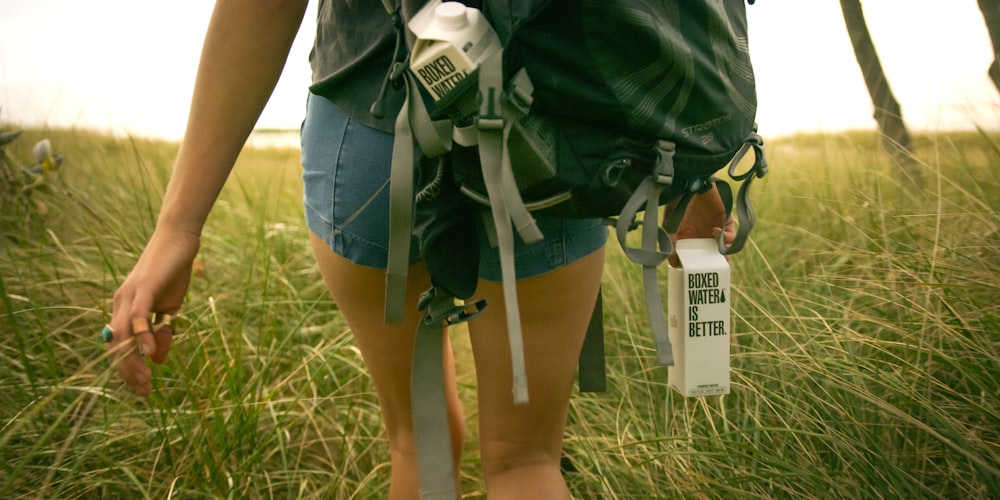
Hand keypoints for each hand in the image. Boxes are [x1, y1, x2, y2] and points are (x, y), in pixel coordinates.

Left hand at [106, 226, 199, 394]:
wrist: (179, 240)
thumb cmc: (174, 271)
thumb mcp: (171, 308)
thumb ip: (163, 332)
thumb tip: (157, 359)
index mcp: (124, 309)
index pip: (117, 347)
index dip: (127, 370)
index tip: (143, 387)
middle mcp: (120, 303)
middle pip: (115, 347)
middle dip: (128, 372)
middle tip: (145, 391)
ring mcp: (129, 295)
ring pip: (123, 337)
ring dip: (133, 362)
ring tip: (147, 380)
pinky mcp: (144, 288)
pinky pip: (137, 317)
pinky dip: (141, 337)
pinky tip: (151, 353)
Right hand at [664, 185, 735, 265]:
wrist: (691, 181)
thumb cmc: (679, 200)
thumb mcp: (671, 223)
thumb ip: (670, 240)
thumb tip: (671, 260)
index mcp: (690, 239)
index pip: (694, 258)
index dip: (693, 267)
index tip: (689, 273)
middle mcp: (704, 237)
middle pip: (712, 256)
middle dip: (712, 266)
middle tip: (710, 272)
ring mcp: (716, 230)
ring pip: (724, 249)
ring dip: (723, 256)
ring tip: (718, 259)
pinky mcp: (727, 221)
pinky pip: (731, 235)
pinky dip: (725, 238)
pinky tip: (714, 231)